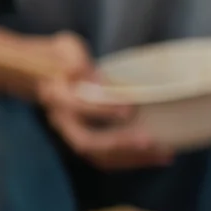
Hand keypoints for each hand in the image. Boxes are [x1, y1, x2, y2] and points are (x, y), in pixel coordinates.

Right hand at [36, 32, 172, 169]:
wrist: (45, 76)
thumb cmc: (63, 58)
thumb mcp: (66, 49)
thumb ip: (77, 60)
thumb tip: (95, 79)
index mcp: (56, 95)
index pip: (76, 106)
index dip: (103, 109)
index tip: (130, 108)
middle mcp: (62, 121)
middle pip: (87, 142)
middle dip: (119, 144)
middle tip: (149, 140)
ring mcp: (74, 136)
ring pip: (100, 157)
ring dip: (133, 158)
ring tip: (165, 153)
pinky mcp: (88, 144)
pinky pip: (110, 160)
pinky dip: (135, 160)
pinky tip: (161, 156)